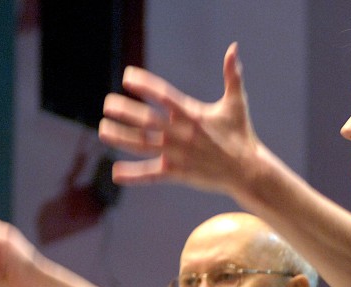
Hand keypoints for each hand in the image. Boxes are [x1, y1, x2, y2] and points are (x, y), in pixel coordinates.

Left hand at [98, 42, 260, 195]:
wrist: (247, 171)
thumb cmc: (240, 135)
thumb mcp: (237, 103)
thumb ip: (232, 75)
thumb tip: (234, 48)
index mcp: (193, 115)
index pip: (164, 95)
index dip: (145, 85)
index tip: (127, 77)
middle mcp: (182, 134)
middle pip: (147, 121)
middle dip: (125, 111)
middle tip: (106, 103)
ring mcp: (178, 155)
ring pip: (143, 145)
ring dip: (121, 138)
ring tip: (102, 129)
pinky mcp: (178, 173)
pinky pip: (152, 174)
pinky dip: (133, 175)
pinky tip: (115, 172)